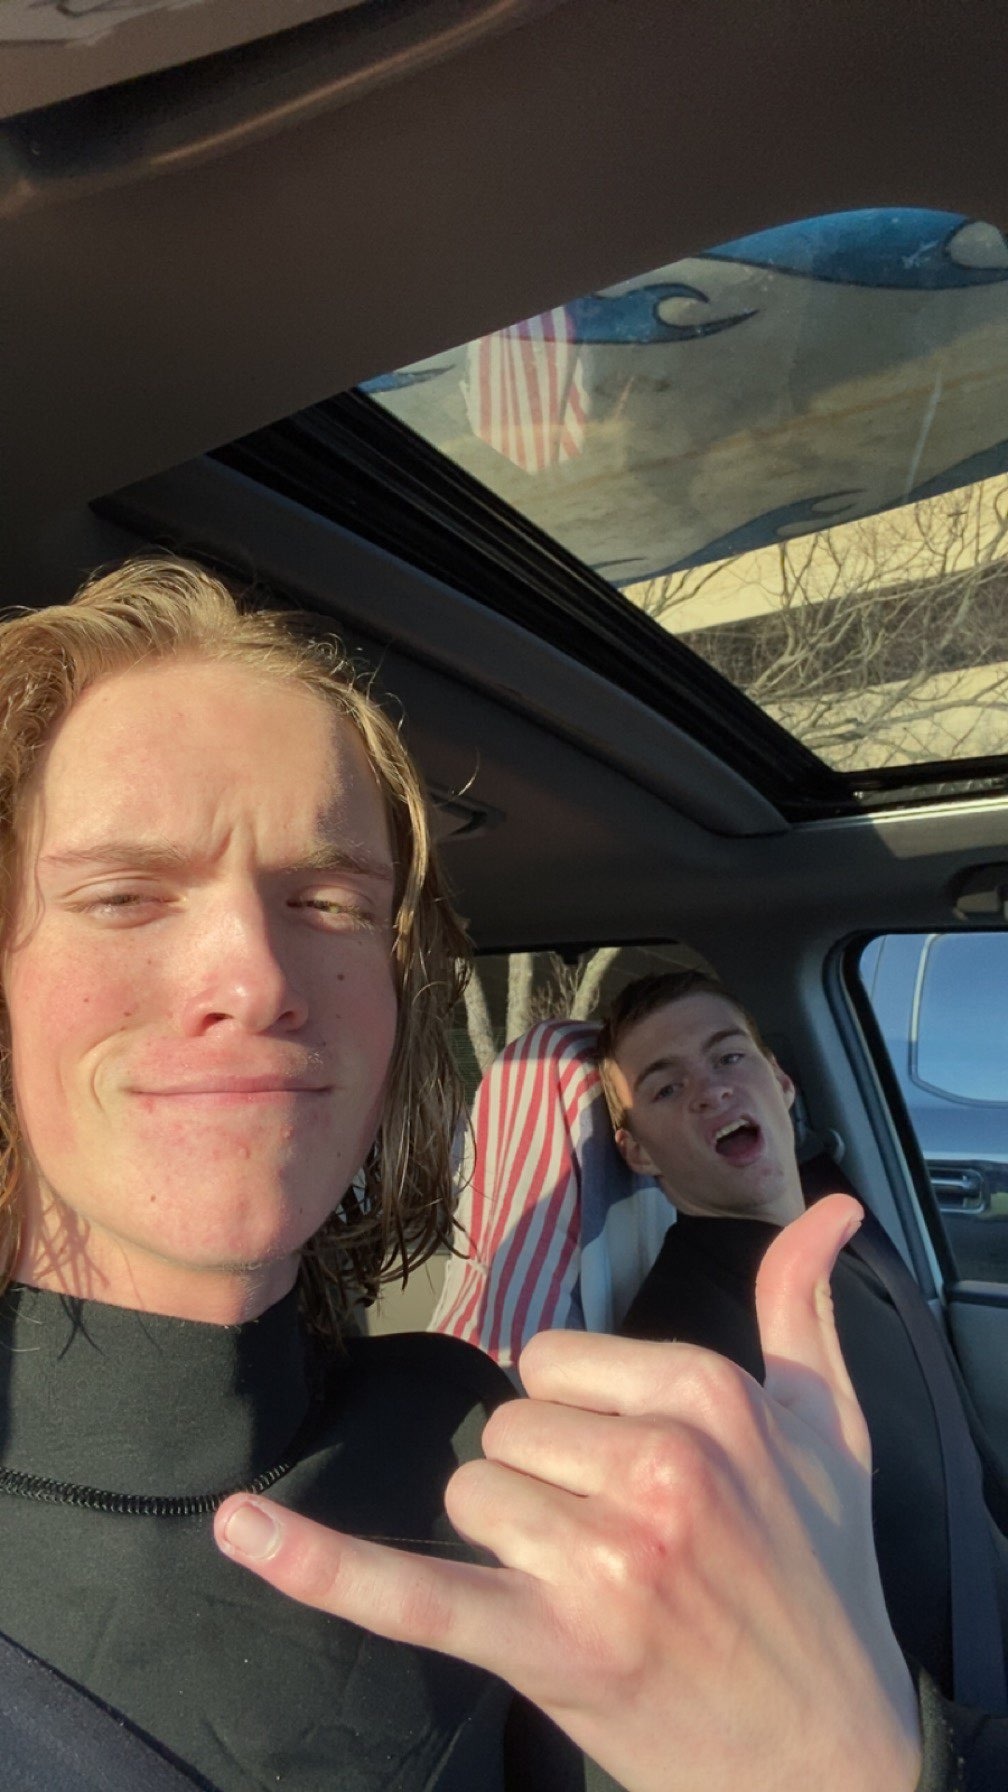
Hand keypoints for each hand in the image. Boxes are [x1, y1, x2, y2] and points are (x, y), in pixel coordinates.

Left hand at [214, 1195, 921, 1791]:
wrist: (831, 1755)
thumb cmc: (821, 1581)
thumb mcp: (830, 1434)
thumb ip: (802, 1311)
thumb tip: (829, 1209)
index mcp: (709, 1396)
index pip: (555, 1362)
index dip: (586, 1422)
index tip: (646, 1480)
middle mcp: (657, 1467)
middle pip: (507, 1431)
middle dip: (550, 1487)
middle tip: (635, 1552)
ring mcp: (601, 1561)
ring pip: (470, 1500)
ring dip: (517, 1549)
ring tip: (605, 1595)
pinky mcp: (547, 1647)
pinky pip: (410, 1591)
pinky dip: (318, 1564)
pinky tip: (239, 1528)